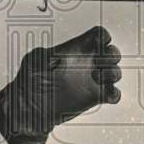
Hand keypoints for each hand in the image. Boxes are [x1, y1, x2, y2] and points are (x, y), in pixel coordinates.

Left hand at [0, 26, 121, 143]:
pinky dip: (114, 94)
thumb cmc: (29, 81)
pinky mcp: (95, 98)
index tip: (99, 43)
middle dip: (111, 54)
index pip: (97, 35)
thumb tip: (54, 55)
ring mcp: (92, 81)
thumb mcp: (33, 62)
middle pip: (112, 51)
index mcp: (76, 49)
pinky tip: (105, 95)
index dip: (103, 36)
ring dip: (112, 73)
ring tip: (97, 78)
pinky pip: (113, 94)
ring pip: (115, 72)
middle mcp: (87, 63)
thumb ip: (46, 54)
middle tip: (98, 63)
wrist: (30, 108)